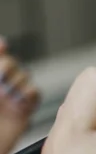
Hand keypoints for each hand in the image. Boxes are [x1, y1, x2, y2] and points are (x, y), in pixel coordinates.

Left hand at [0, 38, 39, 153]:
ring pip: (24, 77)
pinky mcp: (21, 112)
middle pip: (10, 64)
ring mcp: (7, 99)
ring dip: (18, 84)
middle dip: (7, 67)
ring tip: (7, 96)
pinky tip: (19, 103)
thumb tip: (3, 42)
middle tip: (1, 78)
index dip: (1, 49)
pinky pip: (34, 95)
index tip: (2, 46)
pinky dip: (29, 96)